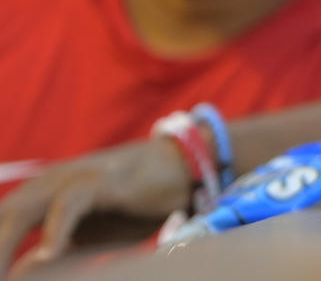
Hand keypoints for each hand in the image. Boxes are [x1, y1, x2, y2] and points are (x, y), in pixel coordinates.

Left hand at [0, 139, 190, 276]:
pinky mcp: (100, 179)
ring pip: (21, 211)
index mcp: (36, 199)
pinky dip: (55, 230)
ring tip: (0, 276)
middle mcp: (45, 185)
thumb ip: (54, 257)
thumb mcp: (87, 240)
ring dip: (3, 244)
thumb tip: (18, 274)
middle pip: (1, 219)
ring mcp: (71, 179)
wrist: (182, 170)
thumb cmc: (132, 206)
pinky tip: (48, 256)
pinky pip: (69, 203)